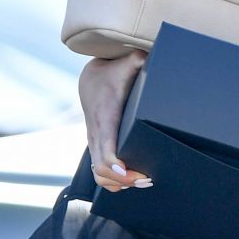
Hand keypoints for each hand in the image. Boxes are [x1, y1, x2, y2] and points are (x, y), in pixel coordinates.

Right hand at [78, 48, 151, 190]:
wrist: (91, 78)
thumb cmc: (112, 73)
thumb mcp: (125, 64)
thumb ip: (138, 60)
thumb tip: (147, 54)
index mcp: (104, 117)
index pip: (103, 147)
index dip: (113, 163)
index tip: (126, 171)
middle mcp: (96, 134)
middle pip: (101, 168)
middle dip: (123, 179)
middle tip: (147, 179)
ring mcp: (94, 142)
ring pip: (99, 175)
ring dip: (119, 184)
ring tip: (143, 181)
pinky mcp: (97, 147)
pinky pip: (100, 172)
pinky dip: (114, 182)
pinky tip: (132, 180)